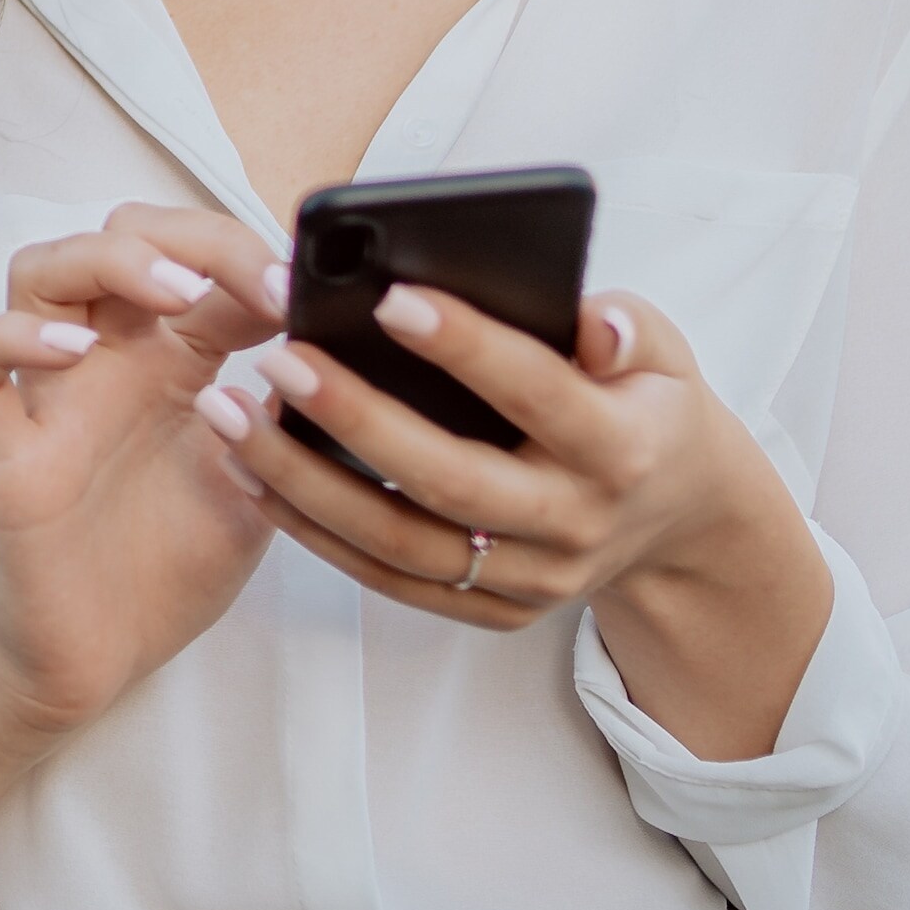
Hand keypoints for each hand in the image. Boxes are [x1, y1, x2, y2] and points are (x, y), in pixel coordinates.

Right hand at [0, 205, 281, 747]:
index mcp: (173, 362)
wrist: (102, 663)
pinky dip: (11, 339)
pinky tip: (73, 350)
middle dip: (192, 237)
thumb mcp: (262, 488)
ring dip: (110, 260)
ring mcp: (51, 398)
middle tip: (259, 283)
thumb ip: (291, 425)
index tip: (311, 292)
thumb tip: (338, 358)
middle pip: (121, 236)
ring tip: (176, 291)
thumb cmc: (170, 569)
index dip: (258, 259)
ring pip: (40, 271)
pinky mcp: (5, 451)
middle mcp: (108, 361)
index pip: (205, 264)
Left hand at [191, 284, 832, 758]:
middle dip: (356, 419)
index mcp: (622, 448)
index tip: (389, 296)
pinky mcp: (494, 612)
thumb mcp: (666, 356)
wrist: (678, 522)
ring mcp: (532, 579)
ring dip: (305, 482)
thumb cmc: (648, 407)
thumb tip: (592, 321)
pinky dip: (315, 533)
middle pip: (449, 480)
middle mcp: (575, 524)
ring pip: (401, 541)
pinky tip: (254, 476)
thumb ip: (627, 329)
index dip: (467, 347)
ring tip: (231, 417)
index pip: (536, 392)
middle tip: (278, 357)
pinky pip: (391, 579)